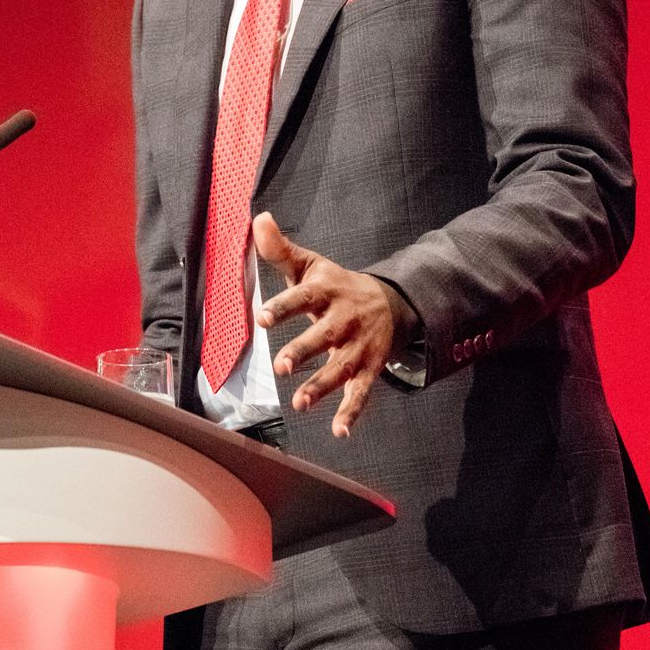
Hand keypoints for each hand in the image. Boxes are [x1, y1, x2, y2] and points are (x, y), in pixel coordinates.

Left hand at [253, 212, 417, 437]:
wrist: (390, 302)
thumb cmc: (337, 285)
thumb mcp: (312, 266)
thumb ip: (281, 250)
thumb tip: (258, 217)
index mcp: (327, 291)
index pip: (303, 297)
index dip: (283, 306)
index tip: (262, 316)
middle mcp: (344, 319)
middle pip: (323, 335)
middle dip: (304, 350)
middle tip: (282, 366)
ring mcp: (358, 347)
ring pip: (341, 369)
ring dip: (322, 386)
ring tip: (301, 402)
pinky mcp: (369, 369)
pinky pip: (362, 393)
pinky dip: (352, 413)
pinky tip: (339, 431)